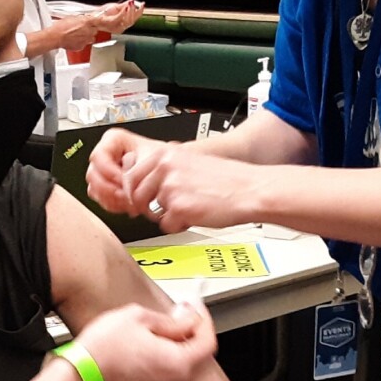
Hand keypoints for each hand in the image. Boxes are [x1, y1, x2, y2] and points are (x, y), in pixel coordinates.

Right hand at [49, 14, 103, 51]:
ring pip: (91, 38)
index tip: (99, 21)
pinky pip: (85, 44)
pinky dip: (81, 42)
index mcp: (87, 22)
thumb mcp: (72, 17)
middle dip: (91, 29)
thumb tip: (83, 19)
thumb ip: (81, 19)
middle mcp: (88, 31)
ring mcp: (86, 40)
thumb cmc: (61, 26)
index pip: (99, 21)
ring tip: (78, 35)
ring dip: (87, 36)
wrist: (56, 36)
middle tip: (84, 28)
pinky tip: (75, 40)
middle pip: (95, 30)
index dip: (99, 21)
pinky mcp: (82, 46)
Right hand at [70, 302, 216, 380]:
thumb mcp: (139, 318)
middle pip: (199, 353)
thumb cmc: (103, 349)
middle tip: (181, 312)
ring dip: (180, 342)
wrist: (79, 375)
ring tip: (162, 325)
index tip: (194, 306)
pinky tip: (152, 343)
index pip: (208, 340)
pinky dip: (169, 355)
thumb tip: (187, 318)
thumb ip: (171, 320)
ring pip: (185, 362)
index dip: (203, 318)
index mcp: (179, 363)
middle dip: (192, 329)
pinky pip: (171, 371)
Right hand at [85, 128, 170, 214]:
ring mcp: (103, 172)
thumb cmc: (161, 157)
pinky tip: (127, 206)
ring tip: (129, 203)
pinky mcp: (106, 187)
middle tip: (125, 197)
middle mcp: (105, 156)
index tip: (122, 180)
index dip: (109, 171)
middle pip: (94, 175)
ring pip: (95, 189)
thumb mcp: (152, 156)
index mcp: (113, 140)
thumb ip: (135, 169)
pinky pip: (101, 199)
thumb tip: (125, 183)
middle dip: (110, 189)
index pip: (99, 156)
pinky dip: (113, 205)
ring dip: (112, 199)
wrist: (167, 169)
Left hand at [92, 0, 144, 34]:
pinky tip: (125, 8)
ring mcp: (116, 26)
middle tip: (135, 3)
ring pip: (128, 21)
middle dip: (135, 11)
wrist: (92, 18)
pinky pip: (119, 18)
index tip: (142, 4)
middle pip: (132, 20)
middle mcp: (121, 26)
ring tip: (130, 4)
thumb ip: (125, 5)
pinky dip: (123, 13)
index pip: (135, 18)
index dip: (139, 11)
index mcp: (123, 22)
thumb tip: (133, 1)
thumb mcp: (115, 7)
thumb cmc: (101, 14)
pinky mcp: (111, 24)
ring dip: (130, 11)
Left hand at [124, 148, 269, 232]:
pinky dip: (180, 226)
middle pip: (135, 195)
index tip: (144, 197)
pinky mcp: (178, 209)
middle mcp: (164, 168)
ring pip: (151, 212)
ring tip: (188, 209)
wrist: (250, 190)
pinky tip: (196, 216)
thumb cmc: (227, 179)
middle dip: (147, 207)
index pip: (131, 175)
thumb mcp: (189, 162)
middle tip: (165, 209)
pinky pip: (166, 226)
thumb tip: (143, 182)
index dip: (137, 191)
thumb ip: (165, 169)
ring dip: (166, 215)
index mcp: (165, 154)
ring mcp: (169, 188)